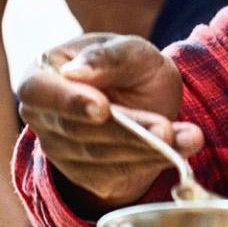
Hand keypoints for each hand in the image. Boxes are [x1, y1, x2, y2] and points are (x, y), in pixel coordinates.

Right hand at [14, 34, 197, 208]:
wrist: (147, 100)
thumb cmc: (130, 67)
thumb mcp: (130, 50)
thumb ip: (107, 56)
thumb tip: (75, 71)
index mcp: (41, 74)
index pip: (38, 91)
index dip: (68, 102)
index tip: (102, 109)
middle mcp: (42, 117)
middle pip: (77, 130)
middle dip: (127, 131)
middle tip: (165, 129)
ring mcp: (61, 150)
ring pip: (99, 157)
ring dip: (146, 149)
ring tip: (189, 136)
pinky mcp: (85, 175)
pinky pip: (116, 174)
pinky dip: (152, 162)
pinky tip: (184, 148)